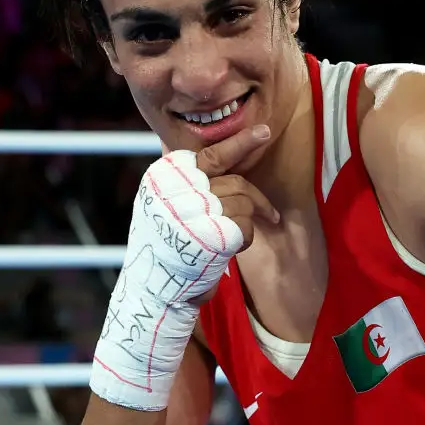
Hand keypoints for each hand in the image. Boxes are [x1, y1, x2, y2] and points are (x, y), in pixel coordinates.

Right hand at [89, 124, 276, 408]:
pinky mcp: (212, 234)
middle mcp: (178, 191)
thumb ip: (189, 185)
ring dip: (246, 224)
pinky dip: (245, 239)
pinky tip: (230, 251)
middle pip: (234, 182)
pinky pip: (246, 227)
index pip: (210, 156)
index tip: (264, 132)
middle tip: (274, 214)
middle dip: (258, 199)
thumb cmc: (164, 249)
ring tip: (233, 242)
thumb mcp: (165, 207)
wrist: (151, 291)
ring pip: (243, 203)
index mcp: (164, 178)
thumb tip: (227, 163)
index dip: (240, 144)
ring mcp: (195, 211)